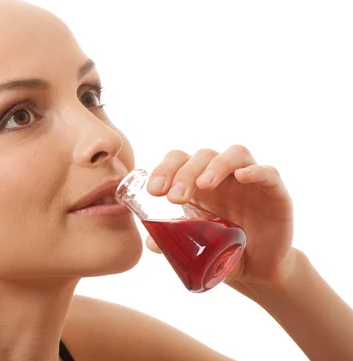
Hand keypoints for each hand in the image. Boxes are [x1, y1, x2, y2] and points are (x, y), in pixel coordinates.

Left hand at [144, 145, 294, 288]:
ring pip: (234, 154)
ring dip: (215, 166)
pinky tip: (241, 177)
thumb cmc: (222, 250)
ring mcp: (249, 181)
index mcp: (198, 183)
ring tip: (202, 185)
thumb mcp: (195, 248)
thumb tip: (151, 243)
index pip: (179, 160)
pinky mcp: (275, 193)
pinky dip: (255, 171)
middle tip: (174, 197)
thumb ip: (172, 243)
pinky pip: (269, 173)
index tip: (154, 191)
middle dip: (185, 173)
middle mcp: (223, 176)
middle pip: (203, 156)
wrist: (258, 271)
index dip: (164, 169)